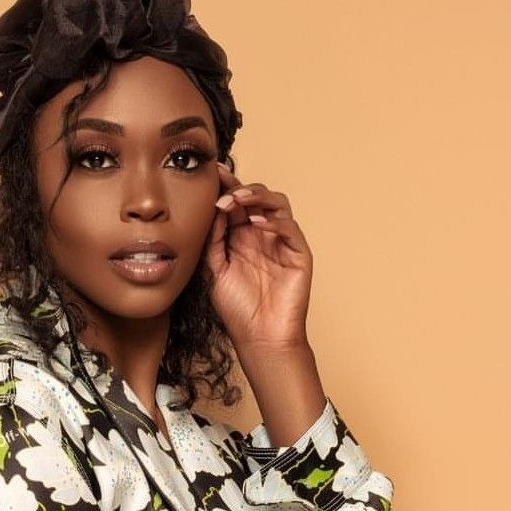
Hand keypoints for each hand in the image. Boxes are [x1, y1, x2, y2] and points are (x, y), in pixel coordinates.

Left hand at [203, 161, 313, 349]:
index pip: (236, 203)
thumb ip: (213, 241)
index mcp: (242, 236)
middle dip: (239, 189)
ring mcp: (282, 242)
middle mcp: (262, 234)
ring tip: (238, 201)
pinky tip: (257, 223)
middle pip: (257, 197)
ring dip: (258, 198)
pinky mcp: (298, 255)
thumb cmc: (237, 308)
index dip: (226, 186)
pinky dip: (275, 222)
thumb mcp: (214, 271)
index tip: (212, 172)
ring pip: (277, 205)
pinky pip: (290, 229)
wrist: (259, 338)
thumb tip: (211, 209)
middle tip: (222, 194)